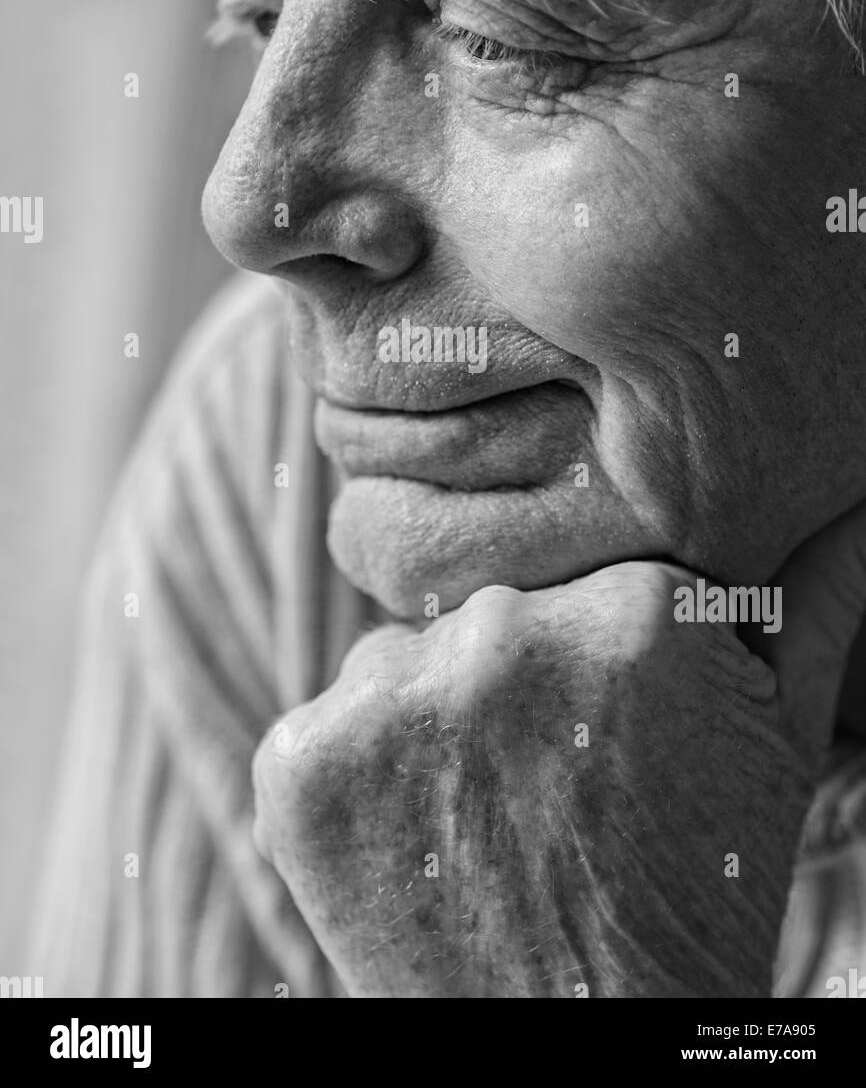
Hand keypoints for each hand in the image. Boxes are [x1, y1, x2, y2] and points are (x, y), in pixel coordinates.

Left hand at [252, 505, 865, 997]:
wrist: (578, 1044)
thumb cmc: (692, 890)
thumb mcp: (776, 744)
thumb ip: (812, 607)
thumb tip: (856, 511)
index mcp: (631, 607)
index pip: (575, 578)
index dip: (590, 657)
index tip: (609, 734)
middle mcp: (503, 632)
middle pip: (484, 614)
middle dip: (506, 683)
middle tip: (543, 790)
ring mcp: (393, 698)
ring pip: (400, 664)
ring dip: (425, 726)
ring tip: (481, 822)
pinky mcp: (302, 763)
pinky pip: (326, 722)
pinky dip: (357, 775)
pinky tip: (414, 840)